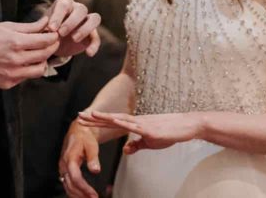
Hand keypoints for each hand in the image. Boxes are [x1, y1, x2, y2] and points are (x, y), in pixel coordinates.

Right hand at [0, 16, 60, 88]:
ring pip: (39, 70)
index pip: (45, 41)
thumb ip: (29, 27)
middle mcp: (15, 60)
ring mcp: (11, 74)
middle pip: (45, 55)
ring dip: (42, 61)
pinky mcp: (7, 83)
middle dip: (51, 47)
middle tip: (51, 42)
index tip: (54, 34)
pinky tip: (23, 62)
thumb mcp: (7, 26)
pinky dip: (28, 70)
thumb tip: (47, 22)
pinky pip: (25, 78)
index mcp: (16, 43)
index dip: (53, 37)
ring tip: (38, 54)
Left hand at [46, 0, 100, 58]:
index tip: (51, 28)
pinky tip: (89, 53)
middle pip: (82, 9)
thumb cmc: (46, 30)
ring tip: (74, 39)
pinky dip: (94, 45)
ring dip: (85, 29)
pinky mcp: (92, 34)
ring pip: (94, 18)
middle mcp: (77, 9)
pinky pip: (96, 37)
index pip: (64, 4)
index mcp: (64, 3)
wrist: (52, 41)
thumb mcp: (41, 28)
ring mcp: (86, 21)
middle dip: (71, 21)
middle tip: (61, 33)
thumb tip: (48, 31)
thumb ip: (43, 28)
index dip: (58, 16)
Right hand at [58, 119, 100, 197]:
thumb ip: (93, 158)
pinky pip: (67, 184)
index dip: (84, 188)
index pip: (75, 177)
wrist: (78, 131)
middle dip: (81, 194)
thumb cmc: (84, 137)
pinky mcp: (65, 170)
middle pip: (70, 185)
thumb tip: (95, 170)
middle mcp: (64, 164)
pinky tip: (82, 196)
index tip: (93, 195)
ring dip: (77, 195)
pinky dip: (74, 192)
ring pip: (67, 186)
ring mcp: (63, 168)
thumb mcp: (91, 144)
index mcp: (69, 158)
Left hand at [77, 111, 202, 154]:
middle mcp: (136, 121)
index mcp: (135, 124)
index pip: (112, 123)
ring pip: (119, 120)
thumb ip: (137, 145)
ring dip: (105, 118)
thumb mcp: (150, 142)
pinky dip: (123, 123)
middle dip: (95, 119)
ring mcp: (142, 123)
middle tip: (79, 116)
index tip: (85, 119)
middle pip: (111, 119)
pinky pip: (134, 126)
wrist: (186, 125)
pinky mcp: (150, 129)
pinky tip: (114, 121)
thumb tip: (125, 149)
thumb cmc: (170, 133)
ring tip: (91, 115)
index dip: (98, 122)